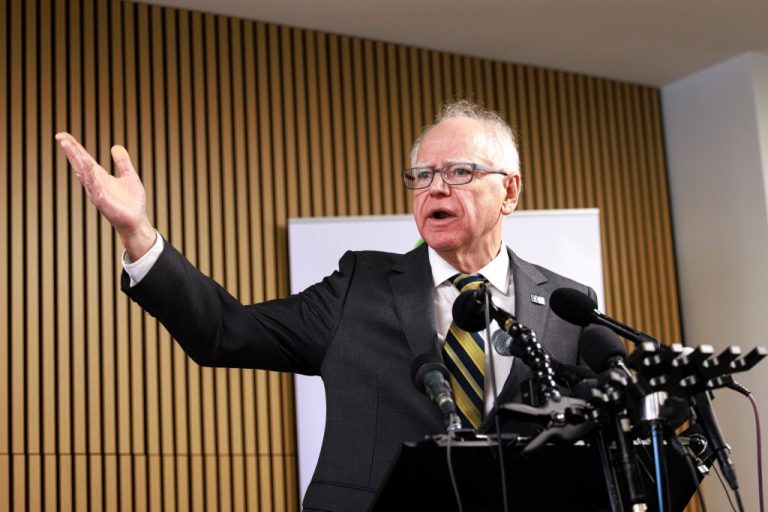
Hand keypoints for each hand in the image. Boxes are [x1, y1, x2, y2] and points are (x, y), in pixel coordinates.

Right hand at [55, 132, 156, 259]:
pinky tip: (84, 165)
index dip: (75, 147)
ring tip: (67, 145)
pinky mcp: (102, 202)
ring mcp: (96, 192)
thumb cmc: (132, 202)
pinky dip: (88, 176)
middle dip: (71, 150)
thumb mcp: (130, 176)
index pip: (84, 159)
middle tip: (60, 137)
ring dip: (75, 159)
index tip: (62, 135)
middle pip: (80, 163)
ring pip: (83, 173)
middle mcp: (95, 183)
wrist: (137, 222)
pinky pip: (93, 186)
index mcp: (100, 177)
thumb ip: (123, 162)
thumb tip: (115, 146)